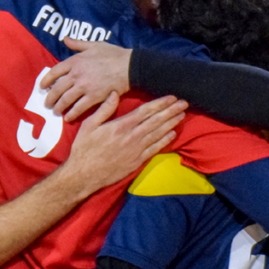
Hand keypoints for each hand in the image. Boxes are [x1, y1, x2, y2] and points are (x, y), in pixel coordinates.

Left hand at [40, 39, 131, 120]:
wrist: (129, 66)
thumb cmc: (113, 54)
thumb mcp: (94, 45)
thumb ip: (78, 44)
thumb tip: (65, 39)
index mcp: (75, 61)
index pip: (54, 71)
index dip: (46, 80)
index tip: (42, 87)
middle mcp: (77, 74)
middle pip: (57, 88)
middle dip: (50, 98)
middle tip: (47, 104)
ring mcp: (84, 86)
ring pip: (65, 100)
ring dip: (58, 107)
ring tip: (56, 112)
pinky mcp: (94, 97)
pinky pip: (79, 108)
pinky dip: (72, 114)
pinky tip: (68, 118)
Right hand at [64, 92, 186, 193]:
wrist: (84, 175)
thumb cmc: (84, 149)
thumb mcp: (88, 126)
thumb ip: (104, 109)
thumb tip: (114, 93)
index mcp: (120, 126)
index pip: (145, 111)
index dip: (160, 103)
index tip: (171, 97)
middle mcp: (131, 137)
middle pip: (156, 121)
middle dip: (171, 111)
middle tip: (183, 103)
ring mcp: (136, 150)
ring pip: (158, 133)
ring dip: (171, 123)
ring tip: (182, 114)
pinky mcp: (137, 161)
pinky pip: (155, 149)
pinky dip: (165, 140)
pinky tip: (173, 133)